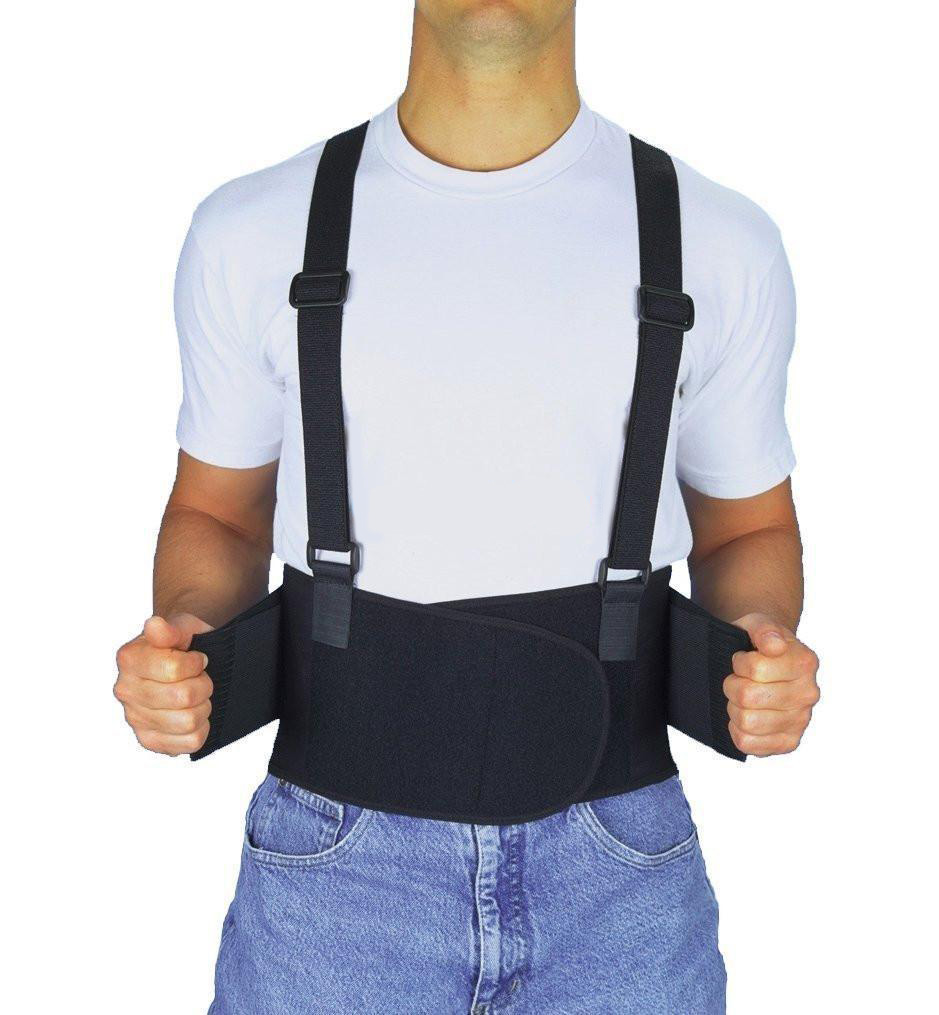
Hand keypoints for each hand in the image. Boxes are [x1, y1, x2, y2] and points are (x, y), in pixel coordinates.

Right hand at [114, 614, 214, 755]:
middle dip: (203, 685)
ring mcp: (135, 718)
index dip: (196, 663)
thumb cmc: (183, 644)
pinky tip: (192, 713)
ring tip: (197, 695)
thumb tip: (154, 624)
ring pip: (188, 722)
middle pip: (183, 698)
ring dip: (203, 706)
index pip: (173, 669)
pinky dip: (201, 728)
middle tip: (200, 678)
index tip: (197, 658)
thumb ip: (170, 629)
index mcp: (129, 659)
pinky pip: (189, 743)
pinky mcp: (149, 740)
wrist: (184, 663)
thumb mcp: (183, 628)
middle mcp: (125, 690)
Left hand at [724, 613, 819, 756]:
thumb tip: (775, 645)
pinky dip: (737, 730)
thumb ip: (764, 629)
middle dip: (732, 685)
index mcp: (805, 662)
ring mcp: (801, 721)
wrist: (766, 664)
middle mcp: (809, 693)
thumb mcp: (756, 624)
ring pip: (746, 721)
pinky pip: (748, 743)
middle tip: (738, 679)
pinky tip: (744, 716)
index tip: (742, 659)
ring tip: (742, 698)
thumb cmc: (759, 644)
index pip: (755, 669)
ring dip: (734, 708)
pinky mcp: (788, 743)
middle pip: (747, 696)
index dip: (739, 663)